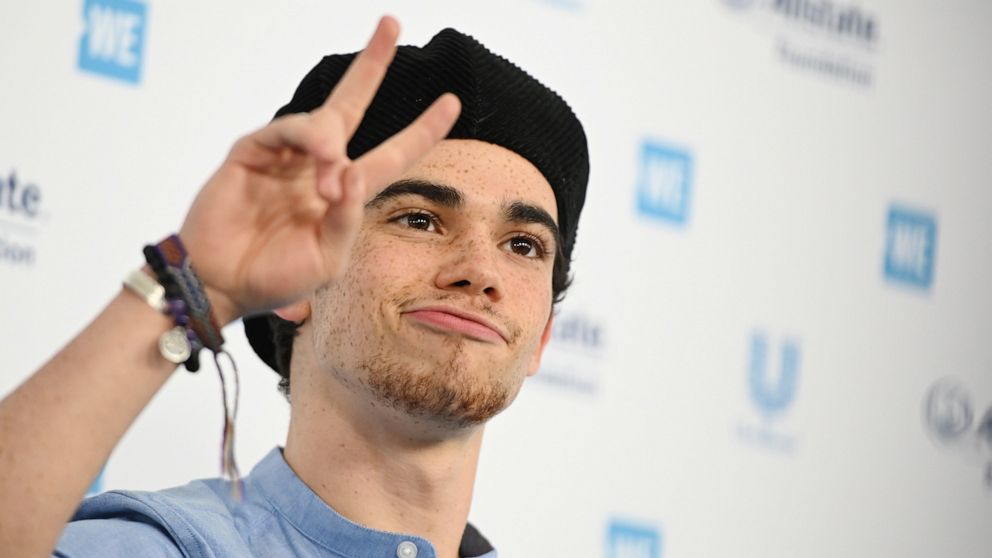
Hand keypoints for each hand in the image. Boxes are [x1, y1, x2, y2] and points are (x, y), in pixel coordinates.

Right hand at [177, 16, 460, 324]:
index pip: (391, 154)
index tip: (451, 102)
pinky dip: (308, 141)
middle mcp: (318, 166)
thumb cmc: (277, 276)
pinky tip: (320, 161)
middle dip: (372, 65)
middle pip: (351, 104)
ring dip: (332, 146)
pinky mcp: (252, 153)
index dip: (421, 130)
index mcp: (344, 192)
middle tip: (392, 24)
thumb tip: (354, 172)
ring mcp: (285, 157)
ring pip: (322, 123)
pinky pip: (285, 132)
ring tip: (330, 180)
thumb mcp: (329, 258)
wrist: (223, 285)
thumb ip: (348, 218)